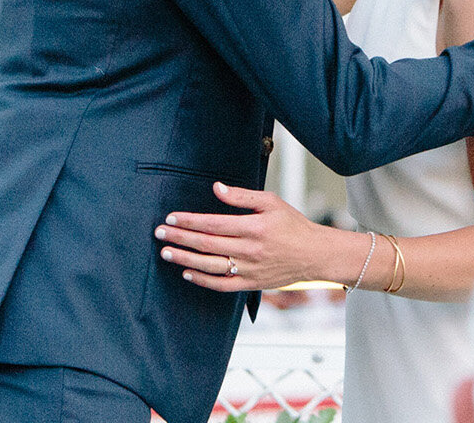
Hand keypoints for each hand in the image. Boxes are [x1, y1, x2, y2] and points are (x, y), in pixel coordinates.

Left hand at [156, 183, 330, 291]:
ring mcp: (249, 269)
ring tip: (166, 253)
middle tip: (159, 234)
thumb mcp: (271, 202)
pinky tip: (187, 272)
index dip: (189, 221)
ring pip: (210, 266)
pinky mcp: (250, 283)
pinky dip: (202, 280)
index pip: (213, 224)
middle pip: (206, 244)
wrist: (314, 255)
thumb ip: (242, 196)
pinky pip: (221, 285)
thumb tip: (217, 188)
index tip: (171, 218)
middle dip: (180, 239)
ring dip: (185, 259)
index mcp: (254, 227)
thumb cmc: (292, 225)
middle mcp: (250, 250)